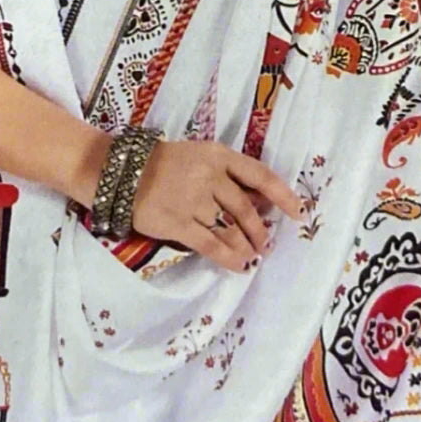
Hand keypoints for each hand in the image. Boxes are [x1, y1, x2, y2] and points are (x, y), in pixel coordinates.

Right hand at [130, 138, 303, 272]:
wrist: (123, 172)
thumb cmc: (167, 164)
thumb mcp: (201, 157)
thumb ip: (229, 176)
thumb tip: (262, 203)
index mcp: (218, 156)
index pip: (260, 175)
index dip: (283, 195)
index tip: (297, 211)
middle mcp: (210, 177)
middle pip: (246, 209)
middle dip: (259, 230)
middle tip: (266, 243)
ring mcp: (193, 201)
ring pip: (231, 230)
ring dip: (247, 246)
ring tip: (253, 256)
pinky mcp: (178, 224)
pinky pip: (211, 245)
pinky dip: (229, 258)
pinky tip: (238, 265)